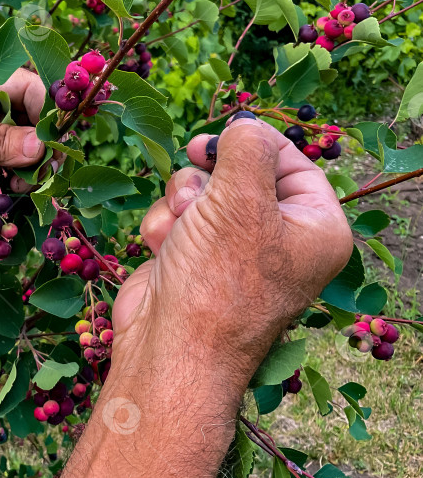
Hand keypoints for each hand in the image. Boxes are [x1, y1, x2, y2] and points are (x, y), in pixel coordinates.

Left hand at [0, 59, 47, 218]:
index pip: (25, 86)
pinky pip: (12, 174)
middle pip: (31, 119)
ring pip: (25, 150)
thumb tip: (40, 147)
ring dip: (32, 167)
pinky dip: (19, 183)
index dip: (45, 108)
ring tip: (28, 183)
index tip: (55, 137)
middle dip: (41, 143)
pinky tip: (15, 191)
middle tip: (49, 166)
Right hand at [111, 117, 352, 381]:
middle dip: (209, 176)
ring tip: (180, 228)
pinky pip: (177, 216)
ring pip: (200, 191)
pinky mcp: (192, 257)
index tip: (222, 138)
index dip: (255, 143)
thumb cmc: (219, 278)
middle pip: (240, 171)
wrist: (172, 348)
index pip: (293, 162)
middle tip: (197, 171)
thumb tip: (243, 129)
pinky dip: (165, 226)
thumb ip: (247, 148)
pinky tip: (163, 248)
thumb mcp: (242, 198)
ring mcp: (231, 249)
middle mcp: (277, 238)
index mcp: (314, 227)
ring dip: (182, 201)